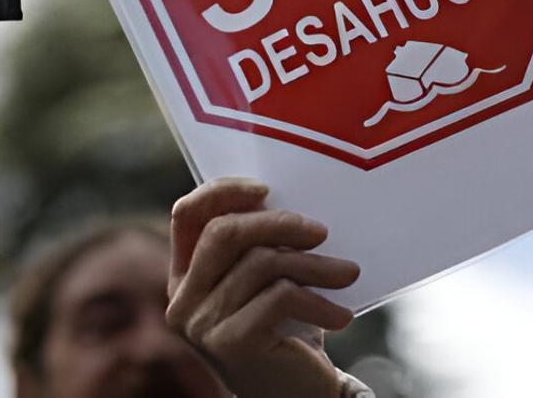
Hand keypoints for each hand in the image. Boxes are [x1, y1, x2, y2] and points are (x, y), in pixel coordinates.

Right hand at [167, 177, 360, 397]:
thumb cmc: (287, 332)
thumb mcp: (270, 281)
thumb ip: (263, 245)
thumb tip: (295, 201)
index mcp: (186, 275)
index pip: (187, 214)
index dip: (223, 191)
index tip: (266, 188)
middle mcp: (183, 299)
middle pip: (224, 233)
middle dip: (278, 223)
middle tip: (322, 232)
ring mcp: (202, 324)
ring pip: (260, 264)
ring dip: (315, 265)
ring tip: (348, 274)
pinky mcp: (230, 344)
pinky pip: (279, 297)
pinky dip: (318, 300)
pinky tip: (341, 315)